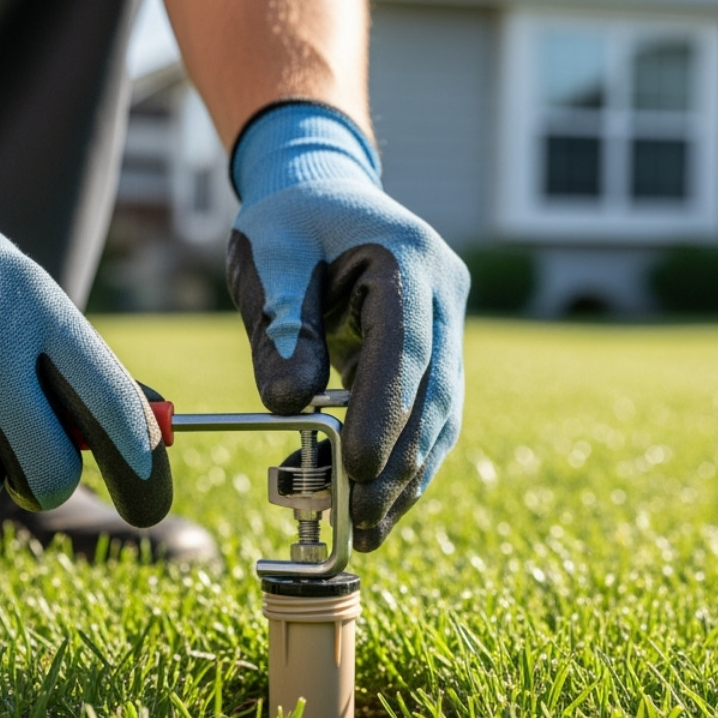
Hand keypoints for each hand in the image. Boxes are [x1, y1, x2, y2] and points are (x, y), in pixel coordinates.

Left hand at [226, 102, 467, 550]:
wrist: (322, 186)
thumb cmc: (290, 218)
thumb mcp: (270, 257)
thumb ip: (281, 327)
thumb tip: (290, 405)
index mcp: (409, 260)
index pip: (405, 349)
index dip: (386, 413)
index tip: (359, 469)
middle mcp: (444, 294)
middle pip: (434, 393)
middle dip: (399, 464)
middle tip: (360, 524)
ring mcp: (448, 324)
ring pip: (441, 415)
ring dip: (408, 477)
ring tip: (368, 531)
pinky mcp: (436, 352)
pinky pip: (429, 415)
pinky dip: (406, 460)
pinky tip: (380, 506)